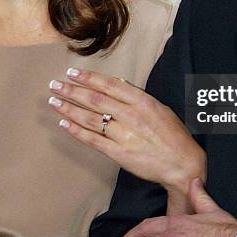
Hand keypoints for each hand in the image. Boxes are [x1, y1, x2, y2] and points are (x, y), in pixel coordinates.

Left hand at [48, 67, 205, 194]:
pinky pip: (92, 140)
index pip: (109, 85)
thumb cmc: (172, 135)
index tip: (73, 72)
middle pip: (95, 100)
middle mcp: (131, 116)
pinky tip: (64, 123)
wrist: (182, 163)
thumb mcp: (159, 107)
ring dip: (69, 109)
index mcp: (142, 101)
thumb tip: (115, 84)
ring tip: (54, 101)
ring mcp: (123, 135)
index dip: (88, 78)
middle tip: (55, 84)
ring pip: (90, 118)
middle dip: (72, 90)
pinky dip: (76, 131)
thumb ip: (136, 96)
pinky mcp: (118, 153)